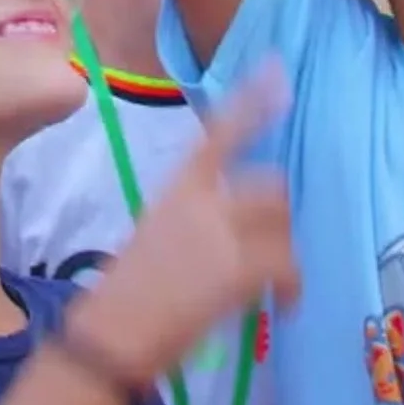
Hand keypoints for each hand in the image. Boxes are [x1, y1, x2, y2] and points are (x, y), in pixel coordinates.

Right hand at [68, 66, 297, 380]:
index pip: (220, 132)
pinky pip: (286, 264)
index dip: (252, 101)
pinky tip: (284, 305)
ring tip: (279, 288)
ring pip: (282, 225)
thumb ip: (195, 221)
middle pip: (270, 186)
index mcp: (178, 187)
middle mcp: (202, 200)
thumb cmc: (126, 292)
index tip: (277, 71)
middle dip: (279, 217)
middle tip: (275, 251)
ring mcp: (221, 231)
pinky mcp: (237, 268)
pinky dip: (292, 287)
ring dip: (287, 255)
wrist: (112, 332)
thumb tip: (232, 232)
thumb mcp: (156, 236)